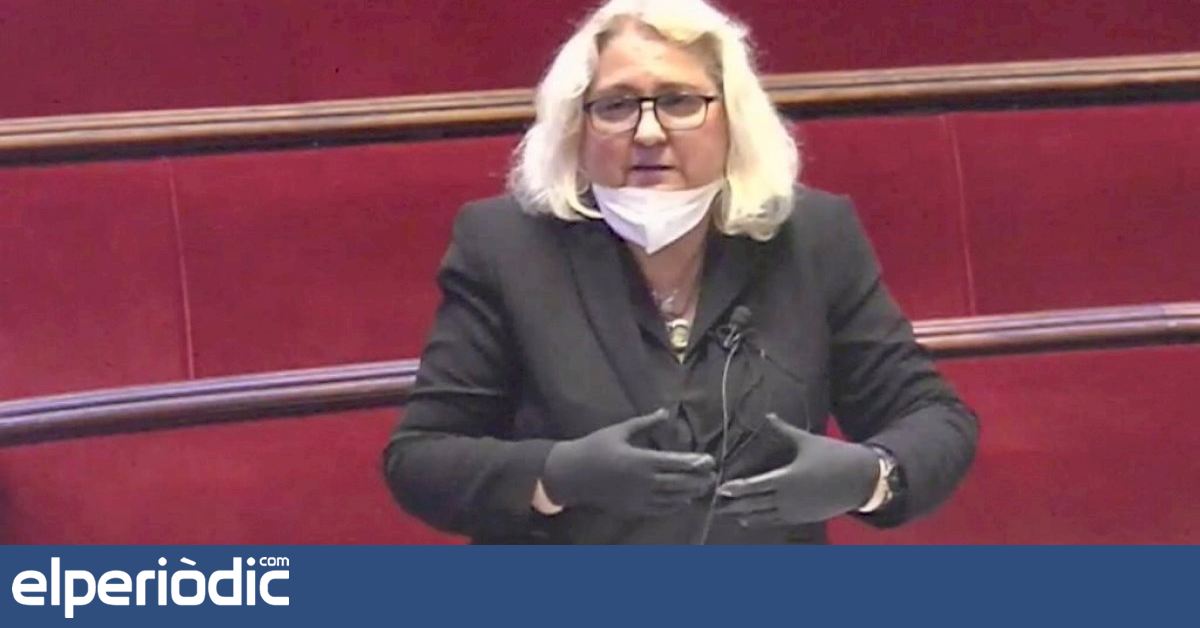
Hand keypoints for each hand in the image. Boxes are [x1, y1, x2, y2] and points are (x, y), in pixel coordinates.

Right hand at [542, 408, 716, 515]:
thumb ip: (645, 423)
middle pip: (680, 483)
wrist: (572, 474)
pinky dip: (674, 506)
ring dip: (690, 493)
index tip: (709, 461)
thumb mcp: (619, 430)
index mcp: (642, 460)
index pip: (677, 463)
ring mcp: (639, 498)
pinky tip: (682, 501)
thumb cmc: (595, 447)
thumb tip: (665, 412)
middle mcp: (644, 482)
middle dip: (699, 480)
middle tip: (713, 477)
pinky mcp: (632, 509)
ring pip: (672, 499)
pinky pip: (659, 510)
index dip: (696, 463)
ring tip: (703, 488)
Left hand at [715, 413, 878, 526]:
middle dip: (734, 504)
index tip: (721, 489)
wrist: (861, 479)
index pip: (755, 486)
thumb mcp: (807, 441)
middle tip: (715, 505)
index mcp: (788, 478)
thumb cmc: (834, 456)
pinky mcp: (803, 518)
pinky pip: (776, 522)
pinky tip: (748, 520)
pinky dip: (760, 521)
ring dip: (744, 514)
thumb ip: (784, 430)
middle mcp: (789, 498)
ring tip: (727, 513)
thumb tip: (768, 415)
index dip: (737, 489)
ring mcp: (796, 510)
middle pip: (755, 504)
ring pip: (764, 516)